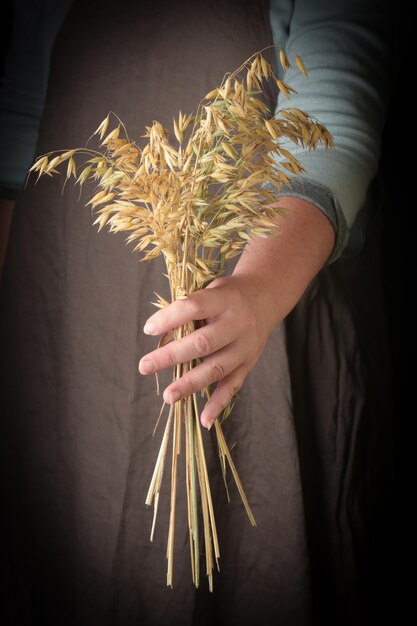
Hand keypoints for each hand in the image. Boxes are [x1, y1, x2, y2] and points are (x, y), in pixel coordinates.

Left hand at [139, 274, 272, 428]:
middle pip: (203, 343)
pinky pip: (233, 386)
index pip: (194, 307)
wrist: (266, 297)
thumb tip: (158, 330)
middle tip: (145, 366)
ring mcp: (245, 347)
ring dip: (190, 384)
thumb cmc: (228, 294)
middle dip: (171, 356)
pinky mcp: (249, 363)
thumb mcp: (212, 289)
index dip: (170, 318)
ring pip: (216, 368)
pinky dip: (218, 404)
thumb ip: (190, 308)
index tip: (148, 329)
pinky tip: (204, 420)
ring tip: (168, 396)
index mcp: (225, 299)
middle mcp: (238, 323)